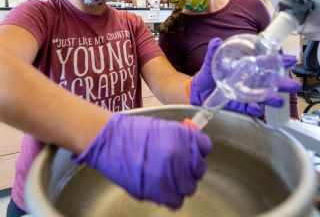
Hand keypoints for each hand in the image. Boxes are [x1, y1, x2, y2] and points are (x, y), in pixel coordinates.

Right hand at [73, 113, 211, 208]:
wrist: (112, 140)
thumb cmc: (133, 130)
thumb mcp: (162, 126)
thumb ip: (180, 137)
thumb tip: (190, 146)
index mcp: (183, 137)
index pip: (205, 147)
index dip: (199, 149)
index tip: (193, 151)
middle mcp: (181, 156)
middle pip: (199, 169)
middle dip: (190, 167)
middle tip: (179, 165)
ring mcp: (171, 175)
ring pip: (189, 187)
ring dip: (181, 183)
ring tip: (169, 176)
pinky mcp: (159, 192)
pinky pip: (176, 201)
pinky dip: (172, 196)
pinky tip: (164, 186)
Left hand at [190, 37, 300, 116]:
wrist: (197, 91)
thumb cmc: (207, 75)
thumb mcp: (209, 62)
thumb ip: (212, 52)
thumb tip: (215, 41)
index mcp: (245, 68)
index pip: (264, 64)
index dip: (278, 61)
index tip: (290, 60)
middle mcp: (248, 81)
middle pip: (268, 82)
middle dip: (281, 83)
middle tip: (292, 85)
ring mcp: (243, 94)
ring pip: (261, 96)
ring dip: (270, 98)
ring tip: (278, 100)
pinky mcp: (237, 105)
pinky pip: (246, 108)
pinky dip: (252, 109)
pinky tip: (256, 108)